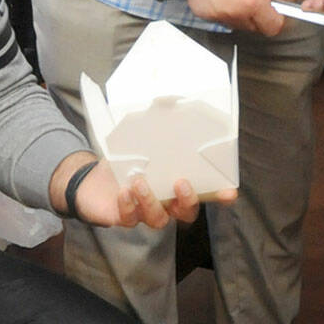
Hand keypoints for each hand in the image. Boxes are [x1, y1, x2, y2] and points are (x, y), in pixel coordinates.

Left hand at [49, 153, 234, 228]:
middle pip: (186, 213)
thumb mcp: (141, 148)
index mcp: (175, 188)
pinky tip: (124, 191)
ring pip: (158, 219)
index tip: (230, 193)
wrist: (93, 180)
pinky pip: (130, 218)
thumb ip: (155, 137)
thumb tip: (167, 104)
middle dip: (186, 200)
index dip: (218, 196)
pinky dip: (128, 205)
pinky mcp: (125, 217)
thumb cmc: (124, 163)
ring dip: (151, 201)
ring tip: (141, 183)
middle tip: (181, 182)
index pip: (204, 195)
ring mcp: (145, 213)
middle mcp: (166, 204)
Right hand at [174, 0, 290, 33]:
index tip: (274, 12)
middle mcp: (234, 12)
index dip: (276, 19)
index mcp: (253, 1)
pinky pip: (218, 17)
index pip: (272, 28)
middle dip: (257, 14)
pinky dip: (221, 8)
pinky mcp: (201, 12)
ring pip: (235, 23)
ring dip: (239, 12)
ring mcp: (216, 14)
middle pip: (253, 27)